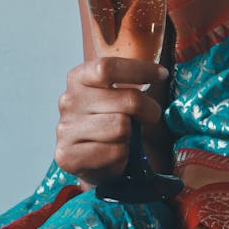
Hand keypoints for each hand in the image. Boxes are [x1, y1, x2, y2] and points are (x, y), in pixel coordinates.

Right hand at [56, 58, 167, 186]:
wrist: (92, 161)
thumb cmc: (109, 121)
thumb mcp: (115, 95)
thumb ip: (128, 82)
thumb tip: (160, 73)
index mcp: (78, 78)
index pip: (108, 68)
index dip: (139, 70)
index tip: (162, 75)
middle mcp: (68, 101)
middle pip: (126, 99)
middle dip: (148, 109)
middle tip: (150, 116)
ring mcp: (66, 129)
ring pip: (121, 127)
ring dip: (131, 135)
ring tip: (124, 138)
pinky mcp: (68, 156)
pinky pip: (115, 152)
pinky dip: (122, 155)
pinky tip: (114, 154)